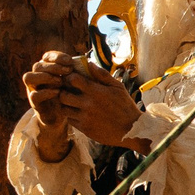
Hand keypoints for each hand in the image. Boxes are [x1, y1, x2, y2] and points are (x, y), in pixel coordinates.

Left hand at [22, 52, 145, 150]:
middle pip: (63, 95)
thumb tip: (89, 63)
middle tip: (67, 91)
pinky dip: (71, 116)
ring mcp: (85, 117)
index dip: (70, 77)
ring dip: (66, 105)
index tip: (72, 78)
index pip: (72, 79)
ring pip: (64, 109)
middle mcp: (88, 104)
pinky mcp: (84, 129)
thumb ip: (102, 75)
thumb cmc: (125, 106)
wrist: (131, 130)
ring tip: (72, 102)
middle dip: (63, 91)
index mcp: (96, 92)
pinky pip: (70, 121)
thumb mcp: (118, 87)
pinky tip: (78, 113)